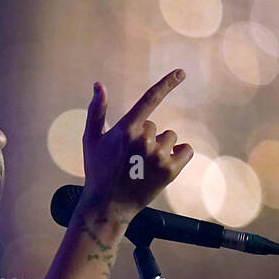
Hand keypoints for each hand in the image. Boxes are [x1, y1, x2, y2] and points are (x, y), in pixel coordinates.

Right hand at [82, 70, 193, 215]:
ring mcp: (158, 156)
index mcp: (126, 129)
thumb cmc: (97, 171)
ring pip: (170, 138)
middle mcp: (143, 140)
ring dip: (162, 147)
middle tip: (132, 159)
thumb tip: (99, 84)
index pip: (150, 99)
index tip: (181, 72)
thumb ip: (97, 110)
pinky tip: (163, 166)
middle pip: (156, 127)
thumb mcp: (91, 140)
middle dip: (147, 138)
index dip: (167, 83)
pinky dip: (180, 155)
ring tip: (144, 166)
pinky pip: (186, 150)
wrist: (108, 206)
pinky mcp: (170, 170)